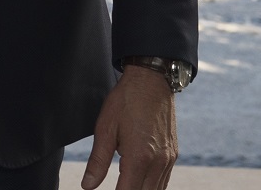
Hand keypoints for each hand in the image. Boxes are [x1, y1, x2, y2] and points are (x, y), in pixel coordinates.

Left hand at [81, 66, 177, 189]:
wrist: (151, 80)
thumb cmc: (125, 101)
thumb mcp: (105, 129)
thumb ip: (97, 161)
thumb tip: (87, 186)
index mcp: (139, 157)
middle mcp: (158, 162)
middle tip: (115, 188)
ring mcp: (168, 159)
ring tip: (123, 186)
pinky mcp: (173, 155)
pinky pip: (163, 181)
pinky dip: (151, 187)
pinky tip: (138, 183)